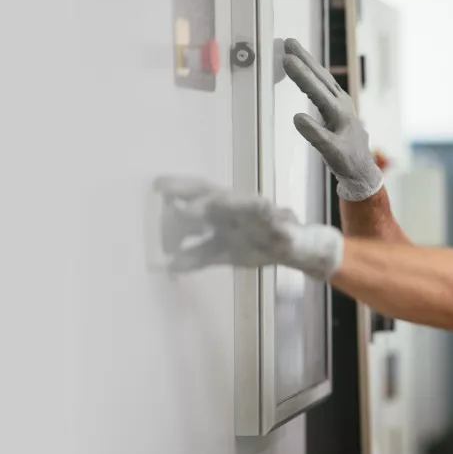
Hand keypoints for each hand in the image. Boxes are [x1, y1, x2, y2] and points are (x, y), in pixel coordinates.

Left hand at [152, 176, 343, 277]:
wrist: (295, 248)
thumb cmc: (257, 244)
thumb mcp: (222, 253)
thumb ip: (197, 257)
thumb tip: (168, 266)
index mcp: (221, 211)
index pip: (196, 198)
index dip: (177, 191)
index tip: (156, 187)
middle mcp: (237, 206)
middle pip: (212, 194)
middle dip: (190, 191)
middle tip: (165, 190)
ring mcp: (258, 212)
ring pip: (239, 203)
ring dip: (221, 202)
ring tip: (198, 207)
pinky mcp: (279, 221)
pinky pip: (272, 216)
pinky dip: (266, 211)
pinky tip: (262, 205)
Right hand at [282, 38, 383, 200]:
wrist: (362, 168)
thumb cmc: (347, 161)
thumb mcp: (331, 152)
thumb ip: (315, 134)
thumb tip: (297, 118)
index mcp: (340, 113)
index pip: (316, 89)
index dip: (301, 74)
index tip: (287, 59)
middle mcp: (342, 103)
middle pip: (320, 77)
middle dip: (304, 59)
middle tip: (288, 42)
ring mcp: (341, 103)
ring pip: (323, 78)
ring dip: (308, 62)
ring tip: (293, 47)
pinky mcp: (338, 106)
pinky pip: (324, 84)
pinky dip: (312, 74)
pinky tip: (306, 68)